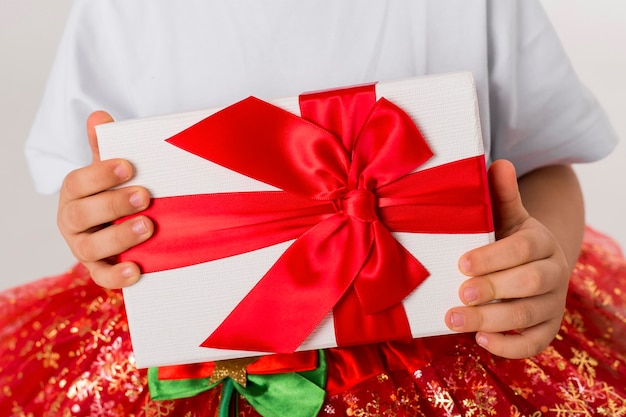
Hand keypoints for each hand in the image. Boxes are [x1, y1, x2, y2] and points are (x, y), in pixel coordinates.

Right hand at [57, 111, 153, 287]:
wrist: (118, 222)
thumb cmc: (114, 190)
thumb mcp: (109, 169)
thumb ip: (104, 146)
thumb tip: (100, 117)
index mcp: (74, 192)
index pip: (77, 182)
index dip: (100, 174)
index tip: (128, 166)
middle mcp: (72, 221)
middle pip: (81, 215)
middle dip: (112, 204)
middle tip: (144, 196)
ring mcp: (83, 247)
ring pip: (89, 247)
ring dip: (118, 237)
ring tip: (147, 227)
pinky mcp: (98, 268)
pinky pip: (101, 277)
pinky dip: (117, 277)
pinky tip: (137, 270)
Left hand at [445, 160, 571, 358]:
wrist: (533, 266)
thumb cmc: (508, 239)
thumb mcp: (506, 217)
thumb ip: (501, 195)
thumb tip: (498, 163)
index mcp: (542, 241)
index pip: (524, 248)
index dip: (494, 256)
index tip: (461, 263)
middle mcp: (553, 272)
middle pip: (530, 283)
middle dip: (494, 289)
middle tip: (460, 293)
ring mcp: (552, 303)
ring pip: (528, 315)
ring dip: (491, 320)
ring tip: (454, 320)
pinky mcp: (546, 328)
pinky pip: (534, 343)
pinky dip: (509, 346)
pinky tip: (481, 340)